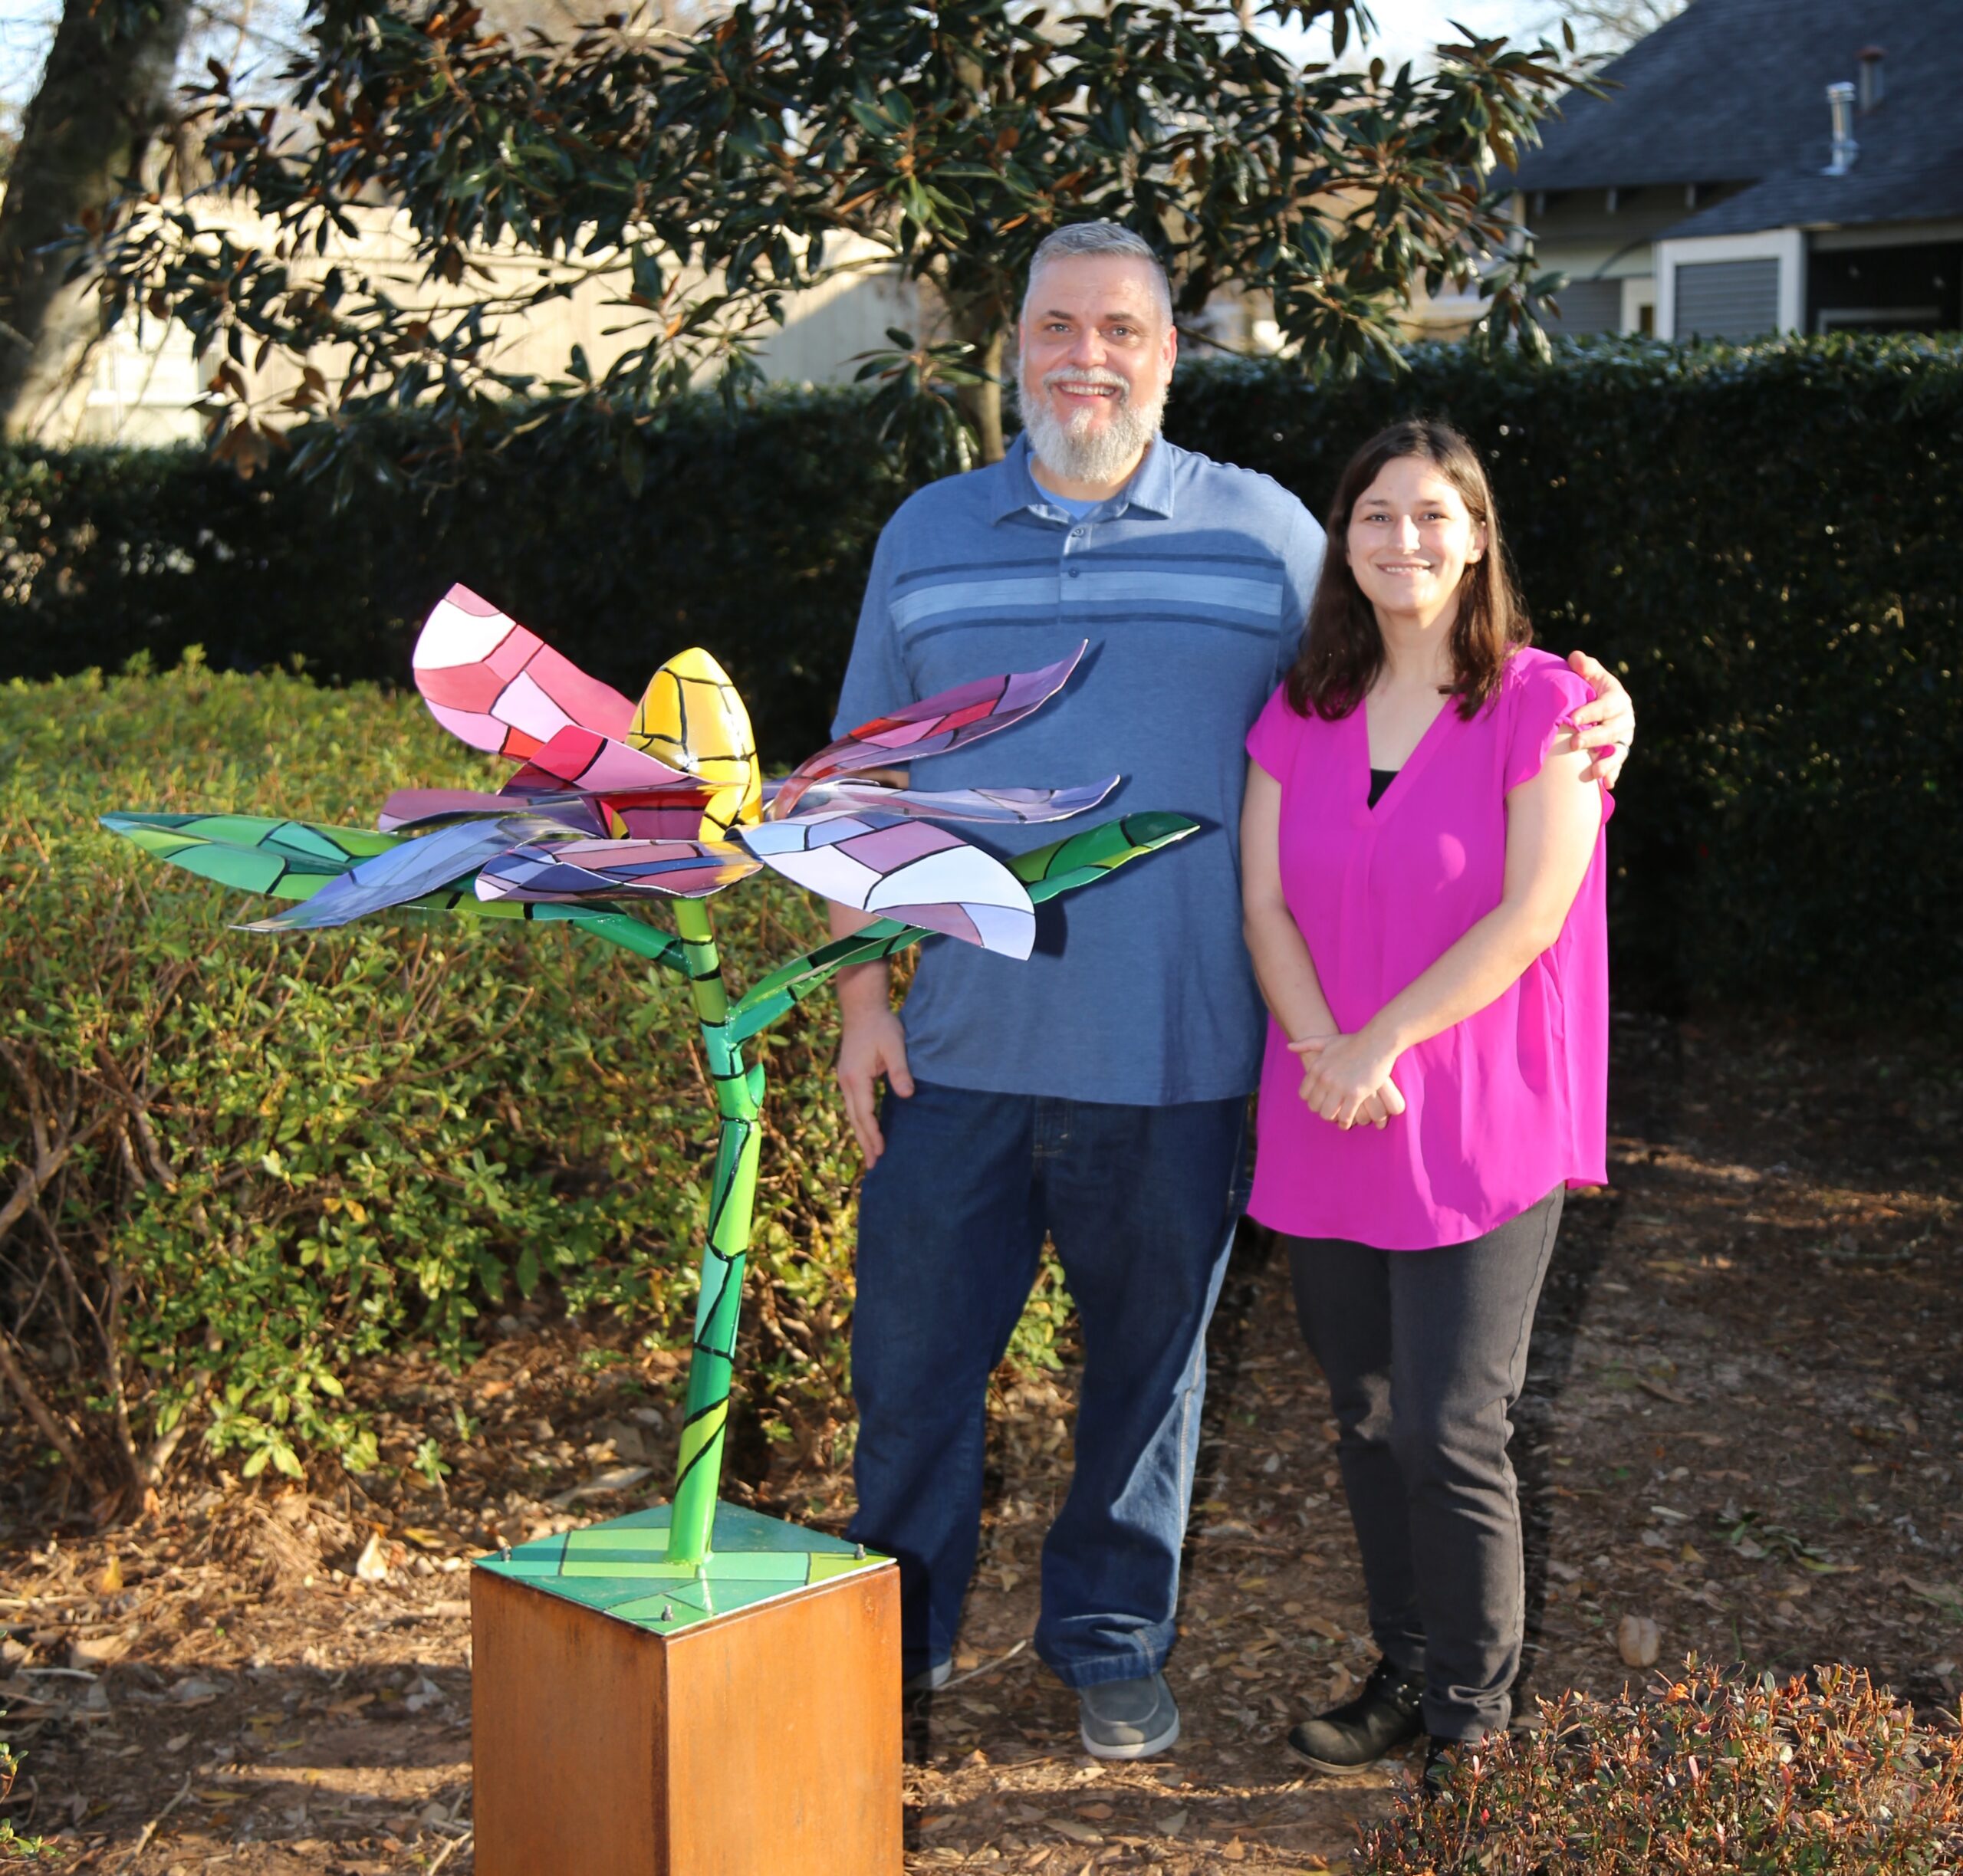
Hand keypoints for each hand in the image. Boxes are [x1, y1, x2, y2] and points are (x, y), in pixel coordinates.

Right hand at [834, 1004, 912, 1163]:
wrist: (861, 1007)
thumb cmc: (880, 1025)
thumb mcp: (895, 1045)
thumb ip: (900, 1071)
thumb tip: (908, 1095)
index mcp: (856, 1078)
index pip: (865, 1113)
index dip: (873, 1134)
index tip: (881, 1151)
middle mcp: (846, 1082)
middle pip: (855, 1119)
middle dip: (865, 1142)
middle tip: (874, 1165)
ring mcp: (845, 1079)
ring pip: (852, 1113)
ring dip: (861, 1133)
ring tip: (870, 1153)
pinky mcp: (849, 1075)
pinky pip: (854, 1104)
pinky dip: (860, 1119)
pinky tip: (866, 1128)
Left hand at [1289, 1032, 1406, 1130]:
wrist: (1376, 1042)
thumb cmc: (1353, 1042)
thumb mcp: (1326, 1041)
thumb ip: (1306, 1044)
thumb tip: (1289, 1047)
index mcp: (1317, 1068)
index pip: (1304, 1094)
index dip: (1311, 1100)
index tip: (1319, 1101)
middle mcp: (1325, 1079)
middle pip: (1314, 1106)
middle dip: (1321, 1110)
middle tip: (1330, 1111)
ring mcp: (1340, 1087)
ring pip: (1328, 1114)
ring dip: (1333, 1118)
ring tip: (1338, 1118)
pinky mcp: (1356, 1094)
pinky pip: (1346, 1116)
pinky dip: (1345, 1122)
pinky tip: (1347, 1122)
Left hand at [1566, 650, 1633, 789]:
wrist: (1599, 708)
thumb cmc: (1591, 689)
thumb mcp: (1590, 676)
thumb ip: (1585, 667)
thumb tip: (1575, 657)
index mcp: (1618, 699)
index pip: (1605, 706)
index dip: (1590, 711)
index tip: (1573, 718)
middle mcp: (1624, 720)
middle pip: (1611, 731)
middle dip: (1594, 738)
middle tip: (1574, 744)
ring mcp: (1623, 738)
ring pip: (1618, 751)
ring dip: (1606, 762)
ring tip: (1593, 772)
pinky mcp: (1619, 753)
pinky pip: (1618, 765)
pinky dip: (1612, 774)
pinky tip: (1606, 785)